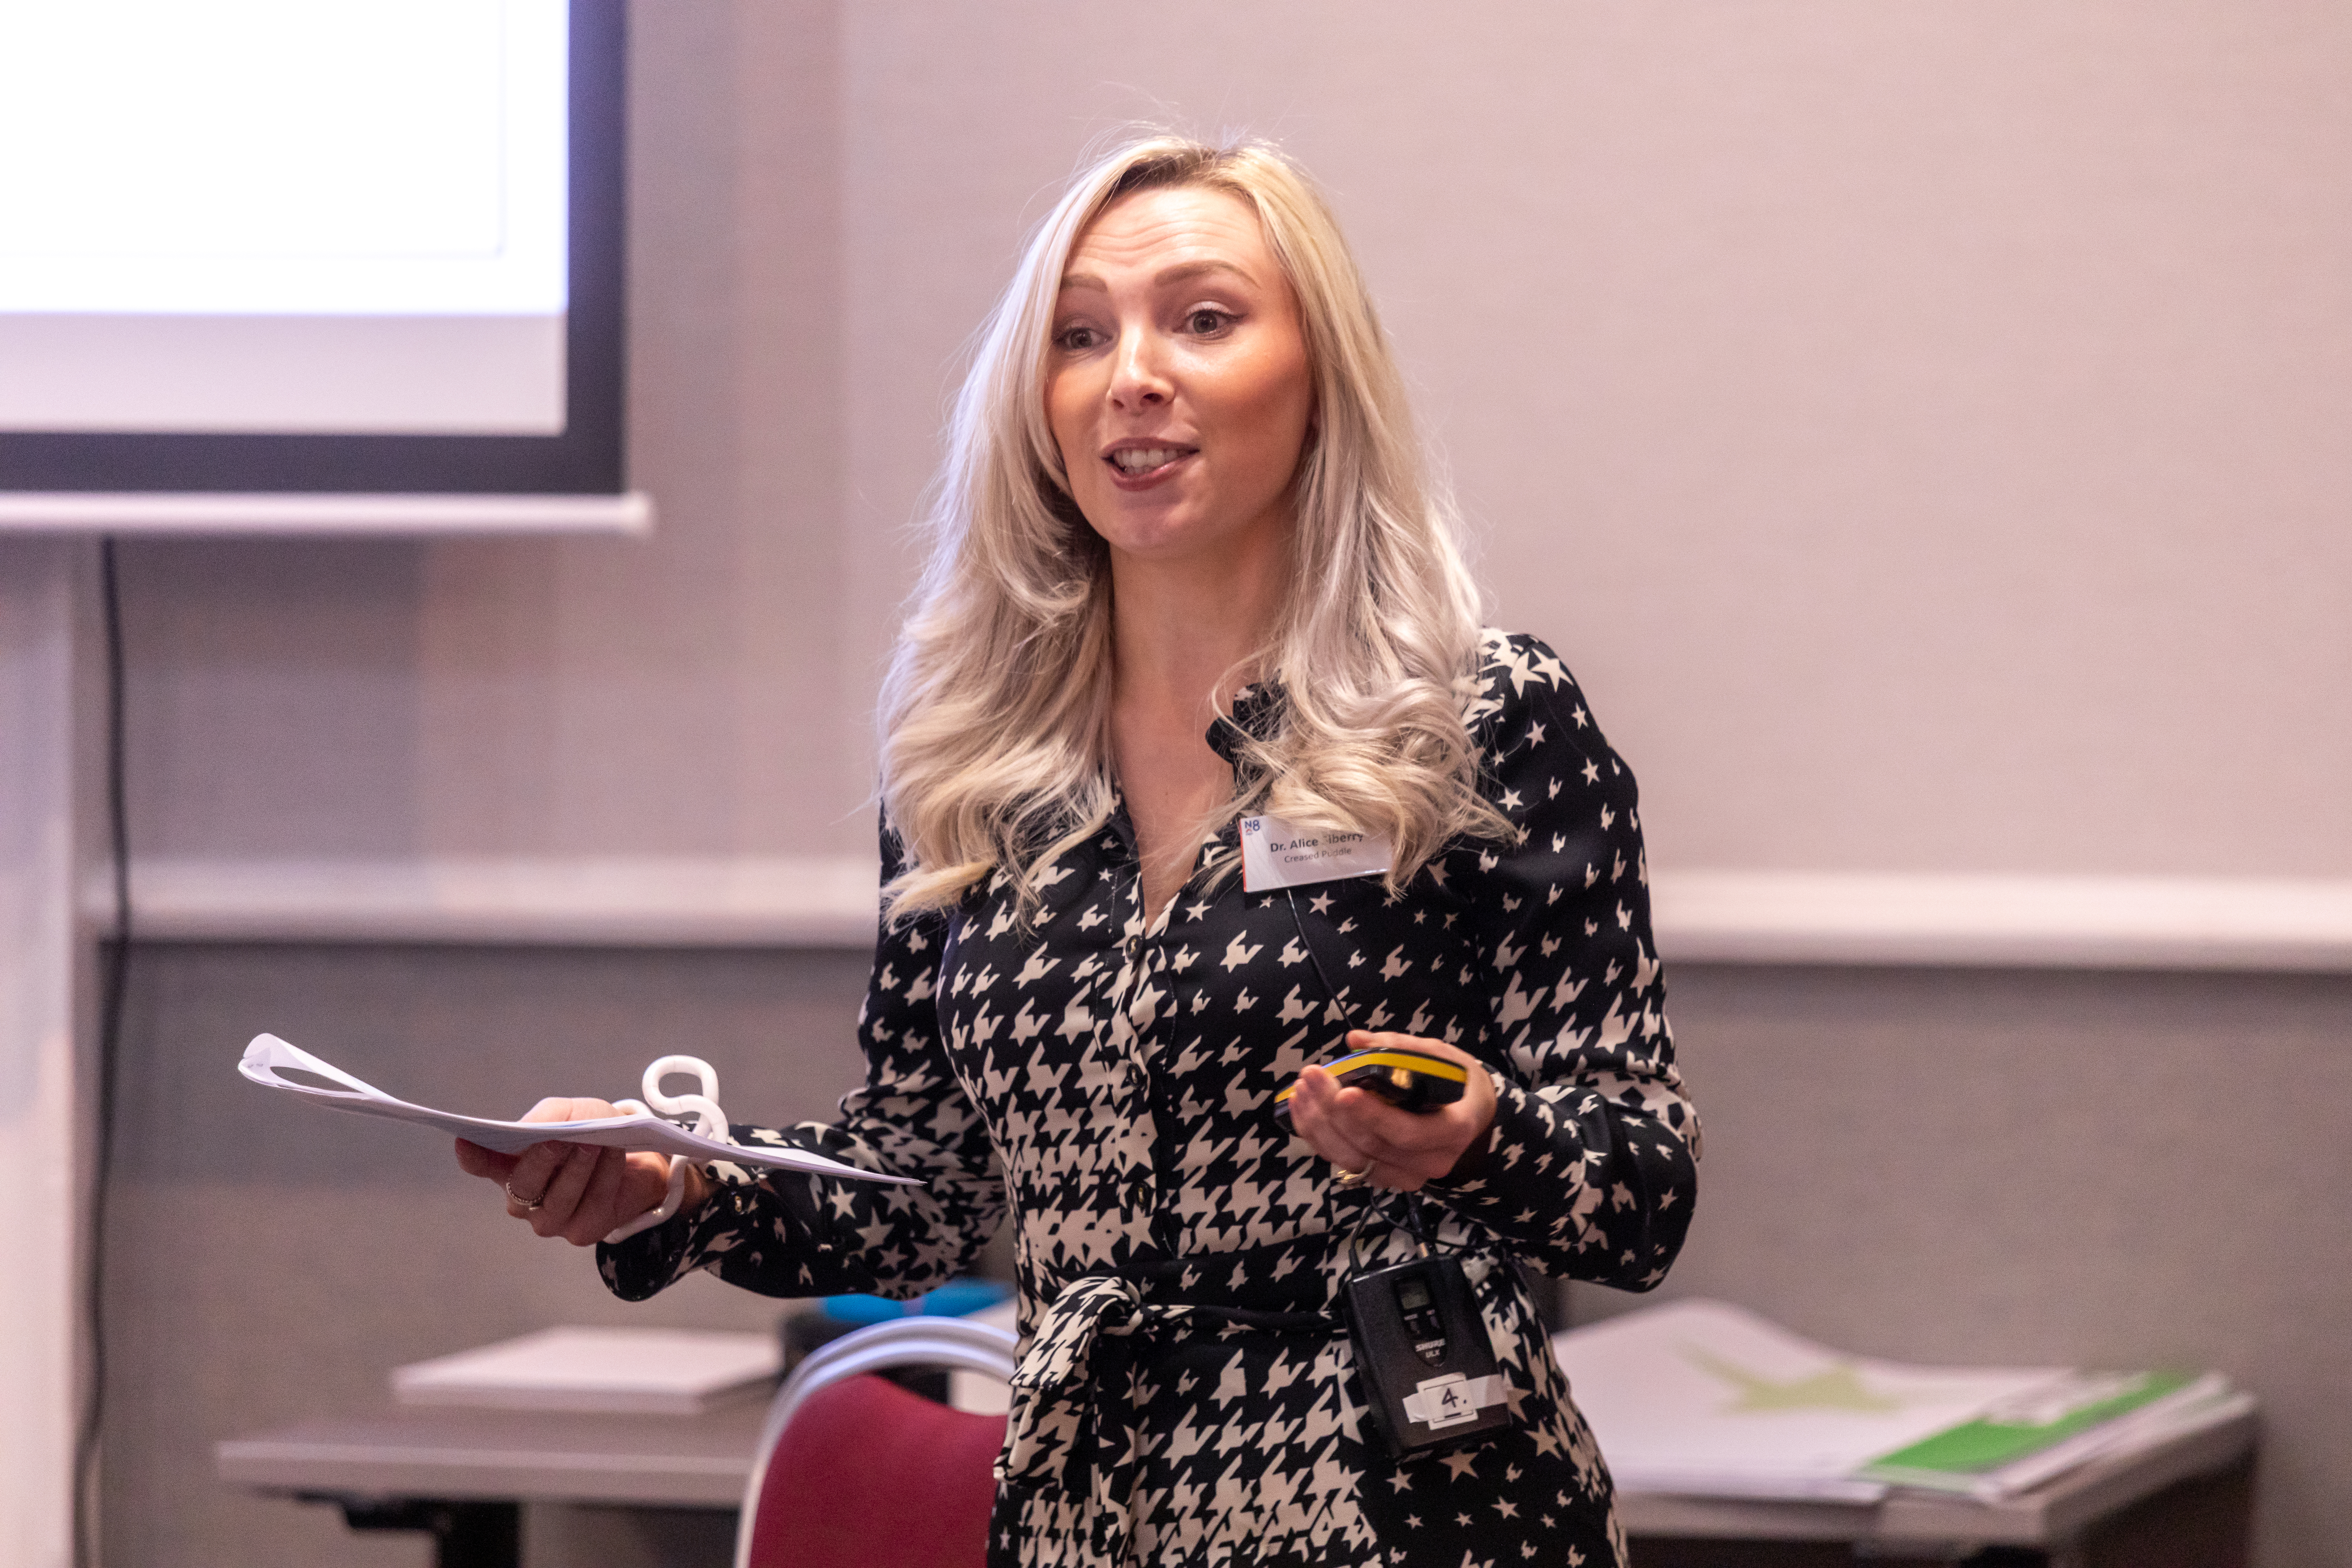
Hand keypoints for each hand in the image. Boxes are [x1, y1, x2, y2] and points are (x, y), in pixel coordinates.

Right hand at [454, 1097, 707, 1246]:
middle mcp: (523, 1199)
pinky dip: (605, 1176)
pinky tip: (614, 1155)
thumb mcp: (573, 1113)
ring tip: (595, 1143)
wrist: (635, 1158)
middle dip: (542, 1161)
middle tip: (559, 1140)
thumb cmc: (591, 1132)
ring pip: (559, 1200)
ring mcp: (551, 1220)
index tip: (464, 1141)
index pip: (482, 1164)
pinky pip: (593, 1203)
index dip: (473, 1156)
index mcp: (510, 1166)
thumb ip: (551, 1116)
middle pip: (522, 1186)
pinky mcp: (583, 1232)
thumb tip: (536, 1129)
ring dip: (579, 1168)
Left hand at [1285, 1032, 1496, 1191]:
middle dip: (1334, 1111)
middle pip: (1373, 1146)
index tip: (1343, 1090)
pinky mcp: (1385, 1177)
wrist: (1471, 1116)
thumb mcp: (1439, 1056)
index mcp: (1454, 1130)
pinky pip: (1346, 1163)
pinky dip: (1320, 1138)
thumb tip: (1355, 1040)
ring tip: (1300, 1090)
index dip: (1372, 1115)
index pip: (1408, 1132)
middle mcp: (1432, 1162)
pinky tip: (1303, 1109)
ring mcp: (1407, 1176)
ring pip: (1353, 1160)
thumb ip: (1399, 1047)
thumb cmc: (1456, 1081)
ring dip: (1320, 1125)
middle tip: (1310, 1075)